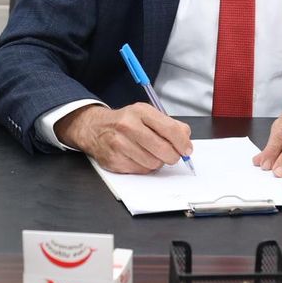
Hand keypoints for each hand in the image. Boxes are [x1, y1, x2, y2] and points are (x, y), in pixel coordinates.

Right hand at [54, 103, 191, 173]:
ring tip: (151, 153)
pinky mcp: (114, 160)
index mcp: (140, 112)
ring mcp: (120, 144)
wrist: (95, 128)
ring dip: (157, 162)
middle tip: (172, 155)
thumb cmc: (125, 122)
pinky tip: (139, 157)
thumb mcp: (146, 114)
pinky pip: (141, 171)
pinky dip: (144, 167)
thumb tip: (185, 140)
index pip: (170, 129)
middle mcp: (128, 126)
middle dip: (173, 156)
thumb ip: (169, 124)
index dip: (183, 143)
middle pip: (164, 150)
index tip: (187, 149)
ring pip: (153, 163)